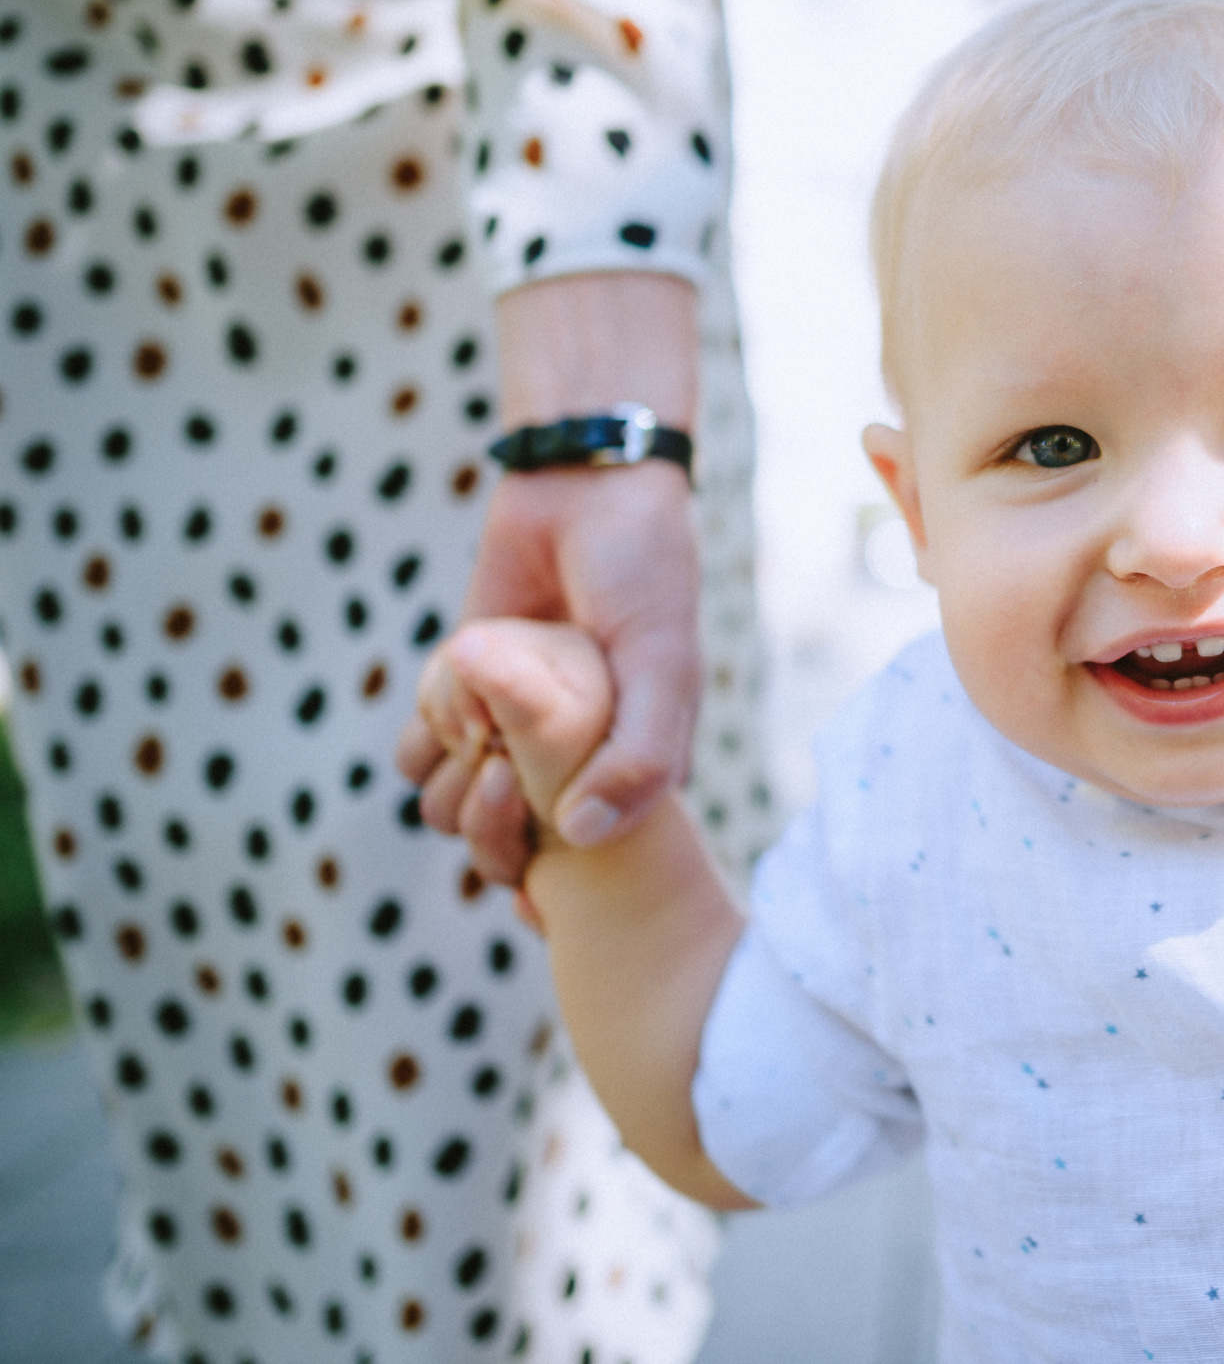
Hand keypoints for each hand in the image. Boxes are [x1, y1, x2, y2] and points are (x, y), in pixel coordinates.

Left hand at [396, 271, 700, 885]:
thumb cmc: (642, 575)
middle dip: (488, 818)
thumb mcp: (662, 662)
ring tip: (483, 711)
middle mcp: (565, 767)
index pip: (576, 868)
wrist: (584, 491)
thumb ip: (642, 753)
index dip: (545, 876)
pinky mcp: (458, 698)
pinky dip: (424, 727)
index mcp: (627, 774)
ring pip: (447, 808)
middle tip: (499, 760)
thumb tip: (583, 837)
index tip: (532, 865)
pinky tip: (460, 683)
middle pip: (497, 850)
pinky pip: (416, 753)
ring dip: (451, 767)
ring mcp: (507, 736)